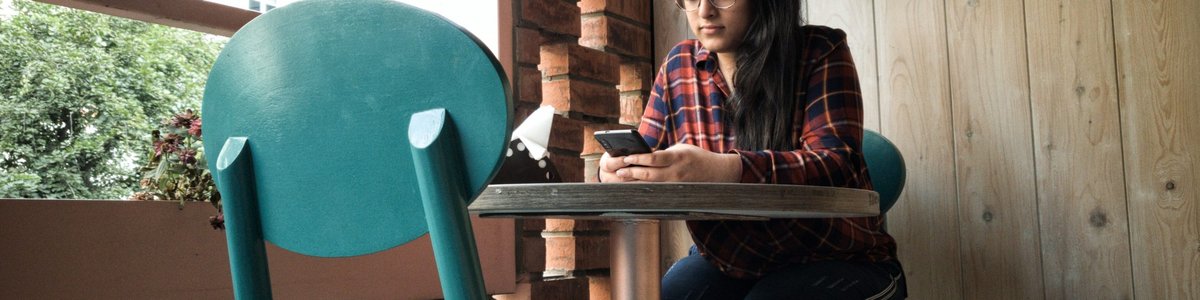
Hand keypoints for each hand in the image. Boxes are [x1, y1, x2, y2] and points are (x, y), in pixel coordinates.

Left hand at [606, 143, 741, 182]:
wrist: (717, 173)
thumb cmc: (696, 157)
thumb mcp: (681, 149)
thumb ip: (664, 154)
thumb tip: (643, 157)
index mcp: (678, 157)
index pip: (655, 158)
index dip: (639, 159)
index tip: (626, 157)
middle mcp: (676, 173)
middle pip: (650, 175)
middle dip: (633, 173)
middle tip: (619, 171)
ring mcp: (676, 185)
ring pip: (652, 186)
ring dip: (636, 183)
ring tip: (623, 179)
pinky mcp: (677, 193)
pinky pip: (658, 192)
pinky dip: (646, 190)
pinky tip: (635, 189)